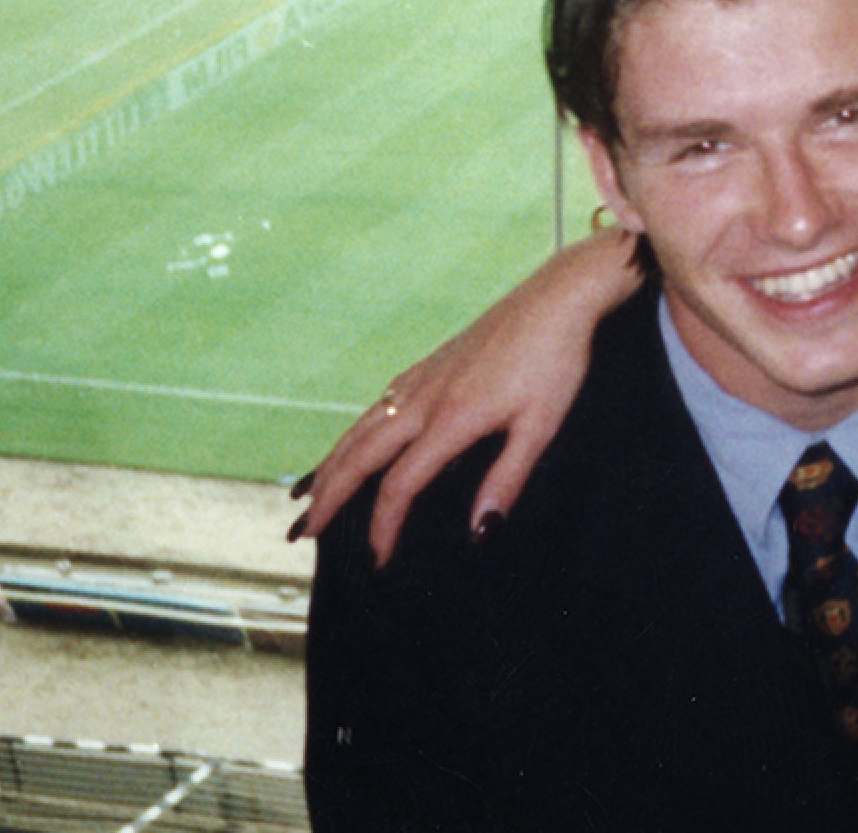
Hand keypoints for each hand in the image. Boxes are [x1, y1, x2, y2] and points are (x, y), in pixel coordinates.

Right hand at [291, 230, 641, 564]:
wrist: (556, 298)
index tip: (377, 560)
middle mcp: (423, 397)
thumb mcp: (541, 426)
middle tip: (301, 532)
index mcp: (450, 418)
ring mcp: (421, 377)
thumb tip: (479, 533)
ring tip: (308, 496)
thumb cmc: (555, 362)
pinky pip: (375, 407)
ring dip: (331, 465)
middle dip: (328, 496)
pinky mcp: (428, 364)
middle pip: (360, 455)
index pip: (400, 484)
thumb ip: (506, 480)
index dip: (383, 526)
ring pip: (360, 427)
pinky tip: (352, 443)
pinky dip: (352, 434)